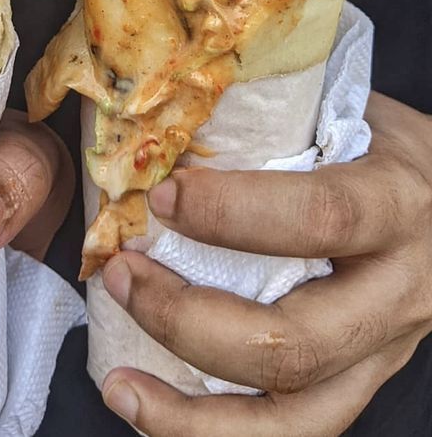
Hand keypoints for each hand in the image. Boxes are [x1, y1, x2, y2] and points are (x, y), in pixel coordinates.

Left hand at [100, 92, 431, 436]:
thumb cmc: (385, 147)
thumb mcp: (348, 112)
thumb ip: (272, 118)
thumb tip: (165, 118)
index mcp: (393, 204)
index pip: (317, 218)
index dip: (231, 213)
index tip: (160, 198)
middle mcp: (396, 291)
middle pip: (295, 341)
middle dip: (188, 318)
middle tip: (122, 275)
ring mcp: (383, 351)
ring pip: (296, 415)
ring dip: (193, 412)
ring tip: (119, 383)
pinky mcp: (361, 382)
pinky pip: (293, 430)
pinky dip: (215, 434)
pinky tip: (153, 413)